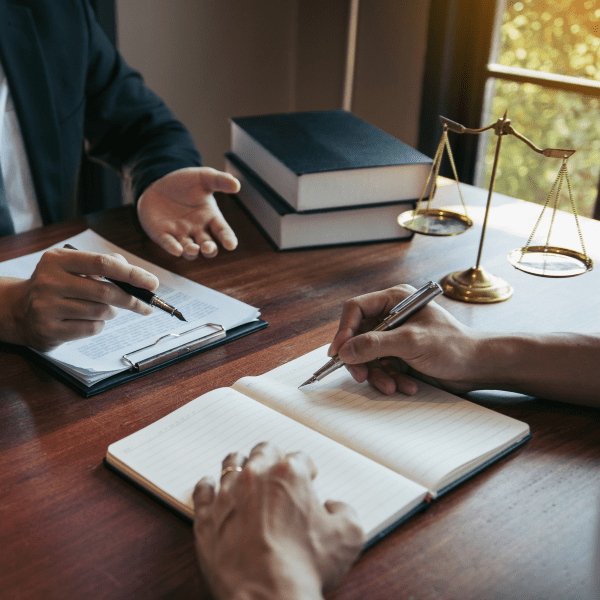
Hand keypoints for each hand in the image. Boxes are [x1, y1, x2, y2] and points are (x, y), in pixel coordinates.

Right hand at [0, 248, 157, 350]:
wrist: (20, 309)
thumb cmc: (59, 285)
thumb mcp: (74, 266)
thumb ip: (106, 264)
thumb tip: (137, 275)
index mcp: (58, 259)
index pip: (103, 263)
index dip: (132, 274)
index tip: (152, 283)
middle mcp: (49, 281)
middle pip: (105, 291)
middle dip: (131, 300)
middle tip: (146, 305)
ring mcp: (46, 307)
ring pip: (101, 312)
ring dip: (112, 312)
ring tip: (105, 309)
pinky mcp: (49, 330)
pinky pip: (91, 328)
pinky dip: (99, 325)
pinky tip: (88, 320)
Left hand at [137, 167, 240, 259]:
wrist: (158, 183)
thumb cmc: (184, 182)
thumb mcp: (203, 177)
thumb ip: (220, 180)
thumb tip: (237, 185)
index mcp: (211, 218)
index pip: (223, 231)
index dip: (228, 239)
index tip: (231, 245)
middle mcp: (197, 230)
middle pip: (208, 246)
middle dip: (209, 249)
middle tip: (208, 247)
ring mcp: (180, 234)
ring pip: (190, 250)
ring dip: (192, 252)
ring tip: (193, 248)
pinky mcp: (163, 234)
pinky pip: (168, 244)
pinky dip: (173, 248)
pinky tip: (176, 250)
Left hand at [193, 442, 363, 599]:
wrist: (266, 596)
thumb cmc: (305, 566)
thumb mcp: (349, 536)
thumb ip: (345, 511)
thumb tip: (333, 506)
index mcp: (290, 474)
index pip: (300, 457)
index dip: (308, 469)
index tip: (309, 479)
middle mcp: (256, 476)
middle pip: (264, 451)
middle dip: (274, 458)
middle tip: (278, 472)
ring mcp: (228, 494)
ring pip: (232, 463)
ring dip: (242, 465)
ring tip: (246, 473)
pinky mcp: (206, 516)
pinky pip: (203, 489)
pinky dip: (209, 485)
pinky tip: (212, 486)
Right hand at [328, 284, 484, 395]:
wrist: (478, 366)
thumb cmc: (454, 346)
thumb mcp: (412, 342)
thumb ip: (376, 344)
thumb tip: (345, 351)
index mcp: (394, 300)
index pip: (356, 309)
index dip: (343, 331)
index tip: (338, 353)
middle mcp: (392, 316)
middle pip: (358, 336)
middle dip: (360, 359)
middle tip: (361, 376)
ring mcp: (395, 337)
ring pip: (368, 356)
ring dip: (378, 374)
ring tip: (392, 386)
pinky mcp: (400, 355)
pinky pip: (381, 368)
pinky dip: (389, 379)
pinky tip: (406, 385)